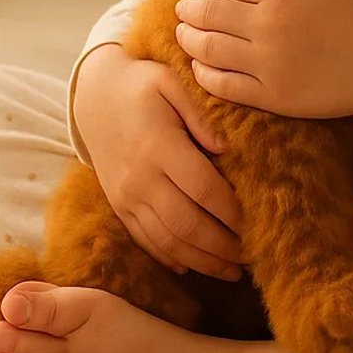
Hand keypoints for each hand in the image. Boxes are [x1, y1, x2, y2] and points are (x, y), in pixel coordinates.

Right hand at [70, 45, 247, 280]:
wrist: (94, 96)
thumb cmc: (141, 85)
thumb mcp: (170, 81)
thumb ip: (200, 112)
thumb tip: (226, 147)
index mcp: (158, 147)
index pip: (203, 188)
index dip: (232, 210)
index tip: (258, 221)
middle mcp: (140, 178)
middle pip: (186, 223)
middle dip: (223, 246)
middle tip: (253, 255)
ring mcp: (126, 197)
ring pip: (167, 241)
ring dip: (202, 260)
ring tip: (233, 270)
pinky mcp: (119, 207)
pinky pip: (146, 241)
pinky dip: (172, 259)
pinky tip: (196, 267)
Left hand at [174, 0, 352, 121]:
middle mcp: (267, 26)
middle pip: (208, 12)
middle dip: (189, 9)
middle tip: (183, 9)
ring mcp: (267, 63)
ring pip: (208, 48)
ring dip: (188, 39)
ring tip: (183, 34)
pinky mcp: (271, 95)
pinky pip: (224, 84)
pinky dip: (204, 74)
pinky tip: (200, 66)